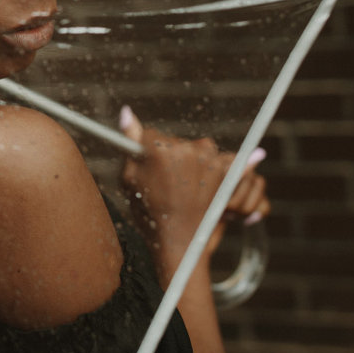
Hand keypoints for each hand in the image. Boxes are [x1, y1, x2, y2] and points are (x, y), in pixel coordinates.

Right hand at [118, 106, 269, 257]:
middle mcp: (186, 148)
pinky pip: (222, 159)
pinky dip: (217, 169)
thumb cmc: (150, 211)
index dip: (147, 153)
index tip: (149, 170)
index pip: (150, 136)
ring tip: (186, 190)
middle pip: (174, 142)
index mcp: (158, 148)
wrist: (181, 241)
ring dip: (192, 163)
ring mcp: (210, 158)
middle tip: (167, 184)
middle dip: (171, 158)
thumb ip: (130, 141)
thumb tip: (126, 111)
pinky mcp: (227, 169)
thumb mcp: (130, 178)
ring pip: (196, 150)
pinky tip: (209, 184)